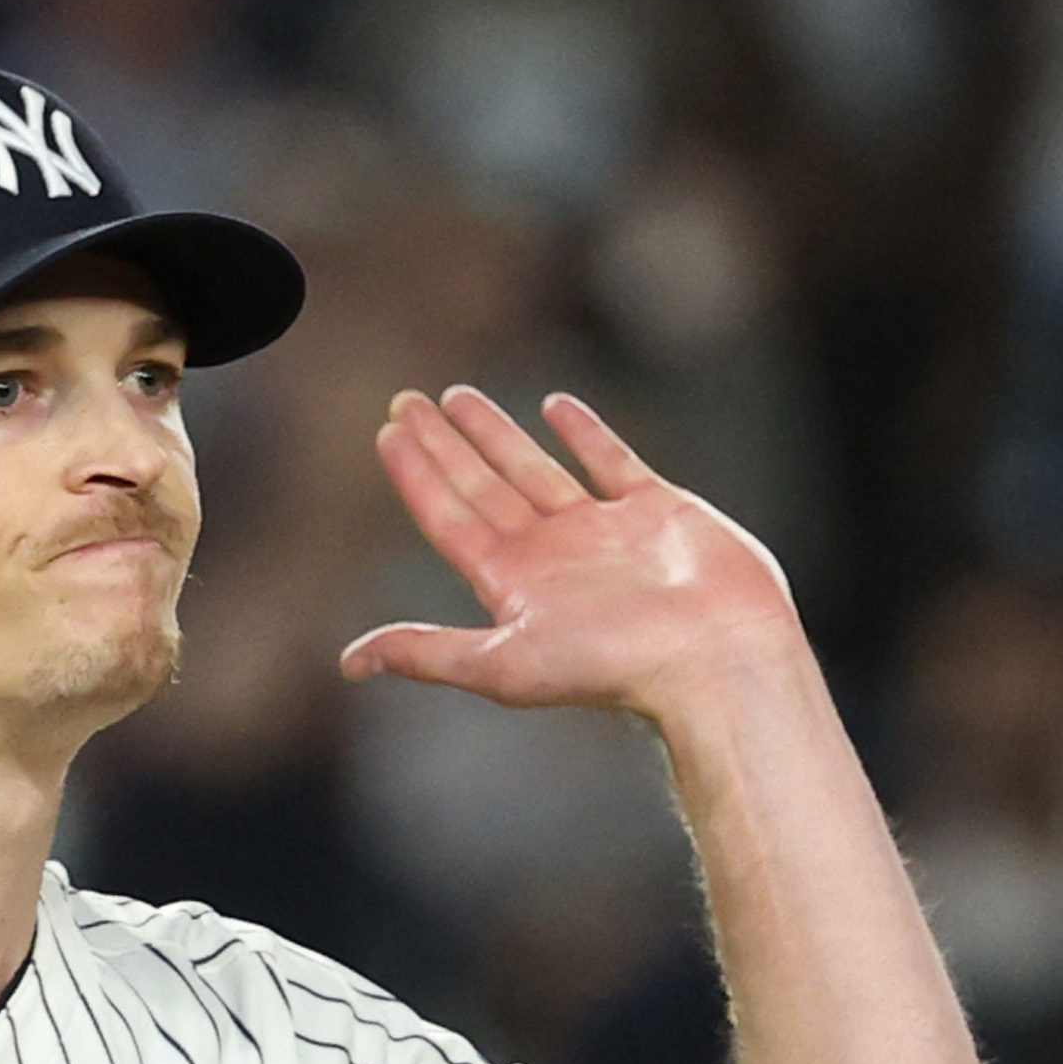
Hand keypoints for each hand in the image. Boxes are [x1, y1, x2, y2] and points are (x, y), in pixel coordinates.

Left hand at [340, 385, 798, 723]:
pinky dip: (583, 433)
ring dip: (495, 433)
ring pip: (534, 467)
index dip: (414, 475)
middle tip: (402, 401)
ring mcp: (602, 532)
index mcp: (513, 584)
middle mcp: (551, 555)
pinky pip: (611, 461)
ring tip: (457, 396)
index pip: (448, 517)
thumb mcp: (502, 665)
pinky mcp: (657, 511)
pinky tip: (555, 407)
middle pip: (480, 486)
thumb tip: (349, 663)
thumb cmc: (612, 667)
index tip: (384, 431)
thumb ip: (428, 654)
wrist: (713, 657)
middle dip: (442, 444)